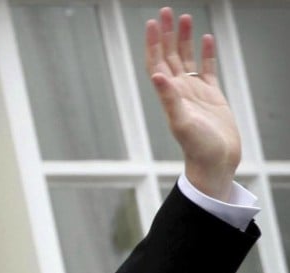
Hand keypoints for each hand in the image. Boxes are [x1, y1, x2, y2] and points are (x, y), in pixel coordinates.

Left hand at [145, 7, 240, 199]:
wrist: (216, 162)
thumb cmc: (198, 147)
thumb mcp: (181, 122)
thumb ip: (169, 99)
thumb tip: (156, 76)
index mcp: (169, 95)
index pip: (157, 62)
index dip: (153, 43)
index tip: (152, 23)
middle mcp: (179, 90)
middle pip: (170, 55)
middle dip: (167, 34)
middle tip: (166, 11)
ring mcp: (195, 92)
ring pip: (187, 59)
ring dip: (185, 39)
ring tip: (184, 17)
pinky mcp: (212, 95)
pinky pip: (207, 69)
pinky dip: (205, 53)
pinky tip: (206, 38)